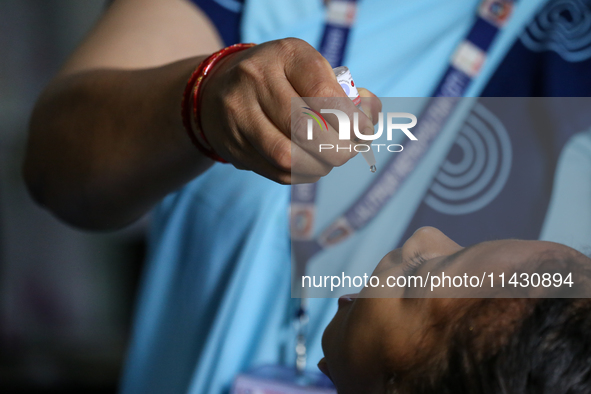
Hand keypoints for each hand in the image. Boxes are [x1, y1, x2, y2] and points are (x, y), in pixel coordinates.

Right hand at [199, 38, 380, 183]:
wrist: (217, 91)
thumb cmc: (279, 80)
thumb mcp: (308, 70)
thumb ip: (342, 91)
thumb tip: (370, 117)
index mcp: (283, 55)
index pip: (323, 93)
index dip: (350, 119)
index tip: (363, 132)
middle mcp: (255, 80)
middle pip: (305, 128)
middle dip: (337, 149)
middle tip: (348, 153)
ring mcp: (239, 114)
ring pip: (287, 156)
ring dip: (318, 166)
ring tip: (329, 162)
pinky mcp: (232, 145)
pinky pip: (274, 171)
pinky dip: (301, 175)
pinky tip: (310, 167)